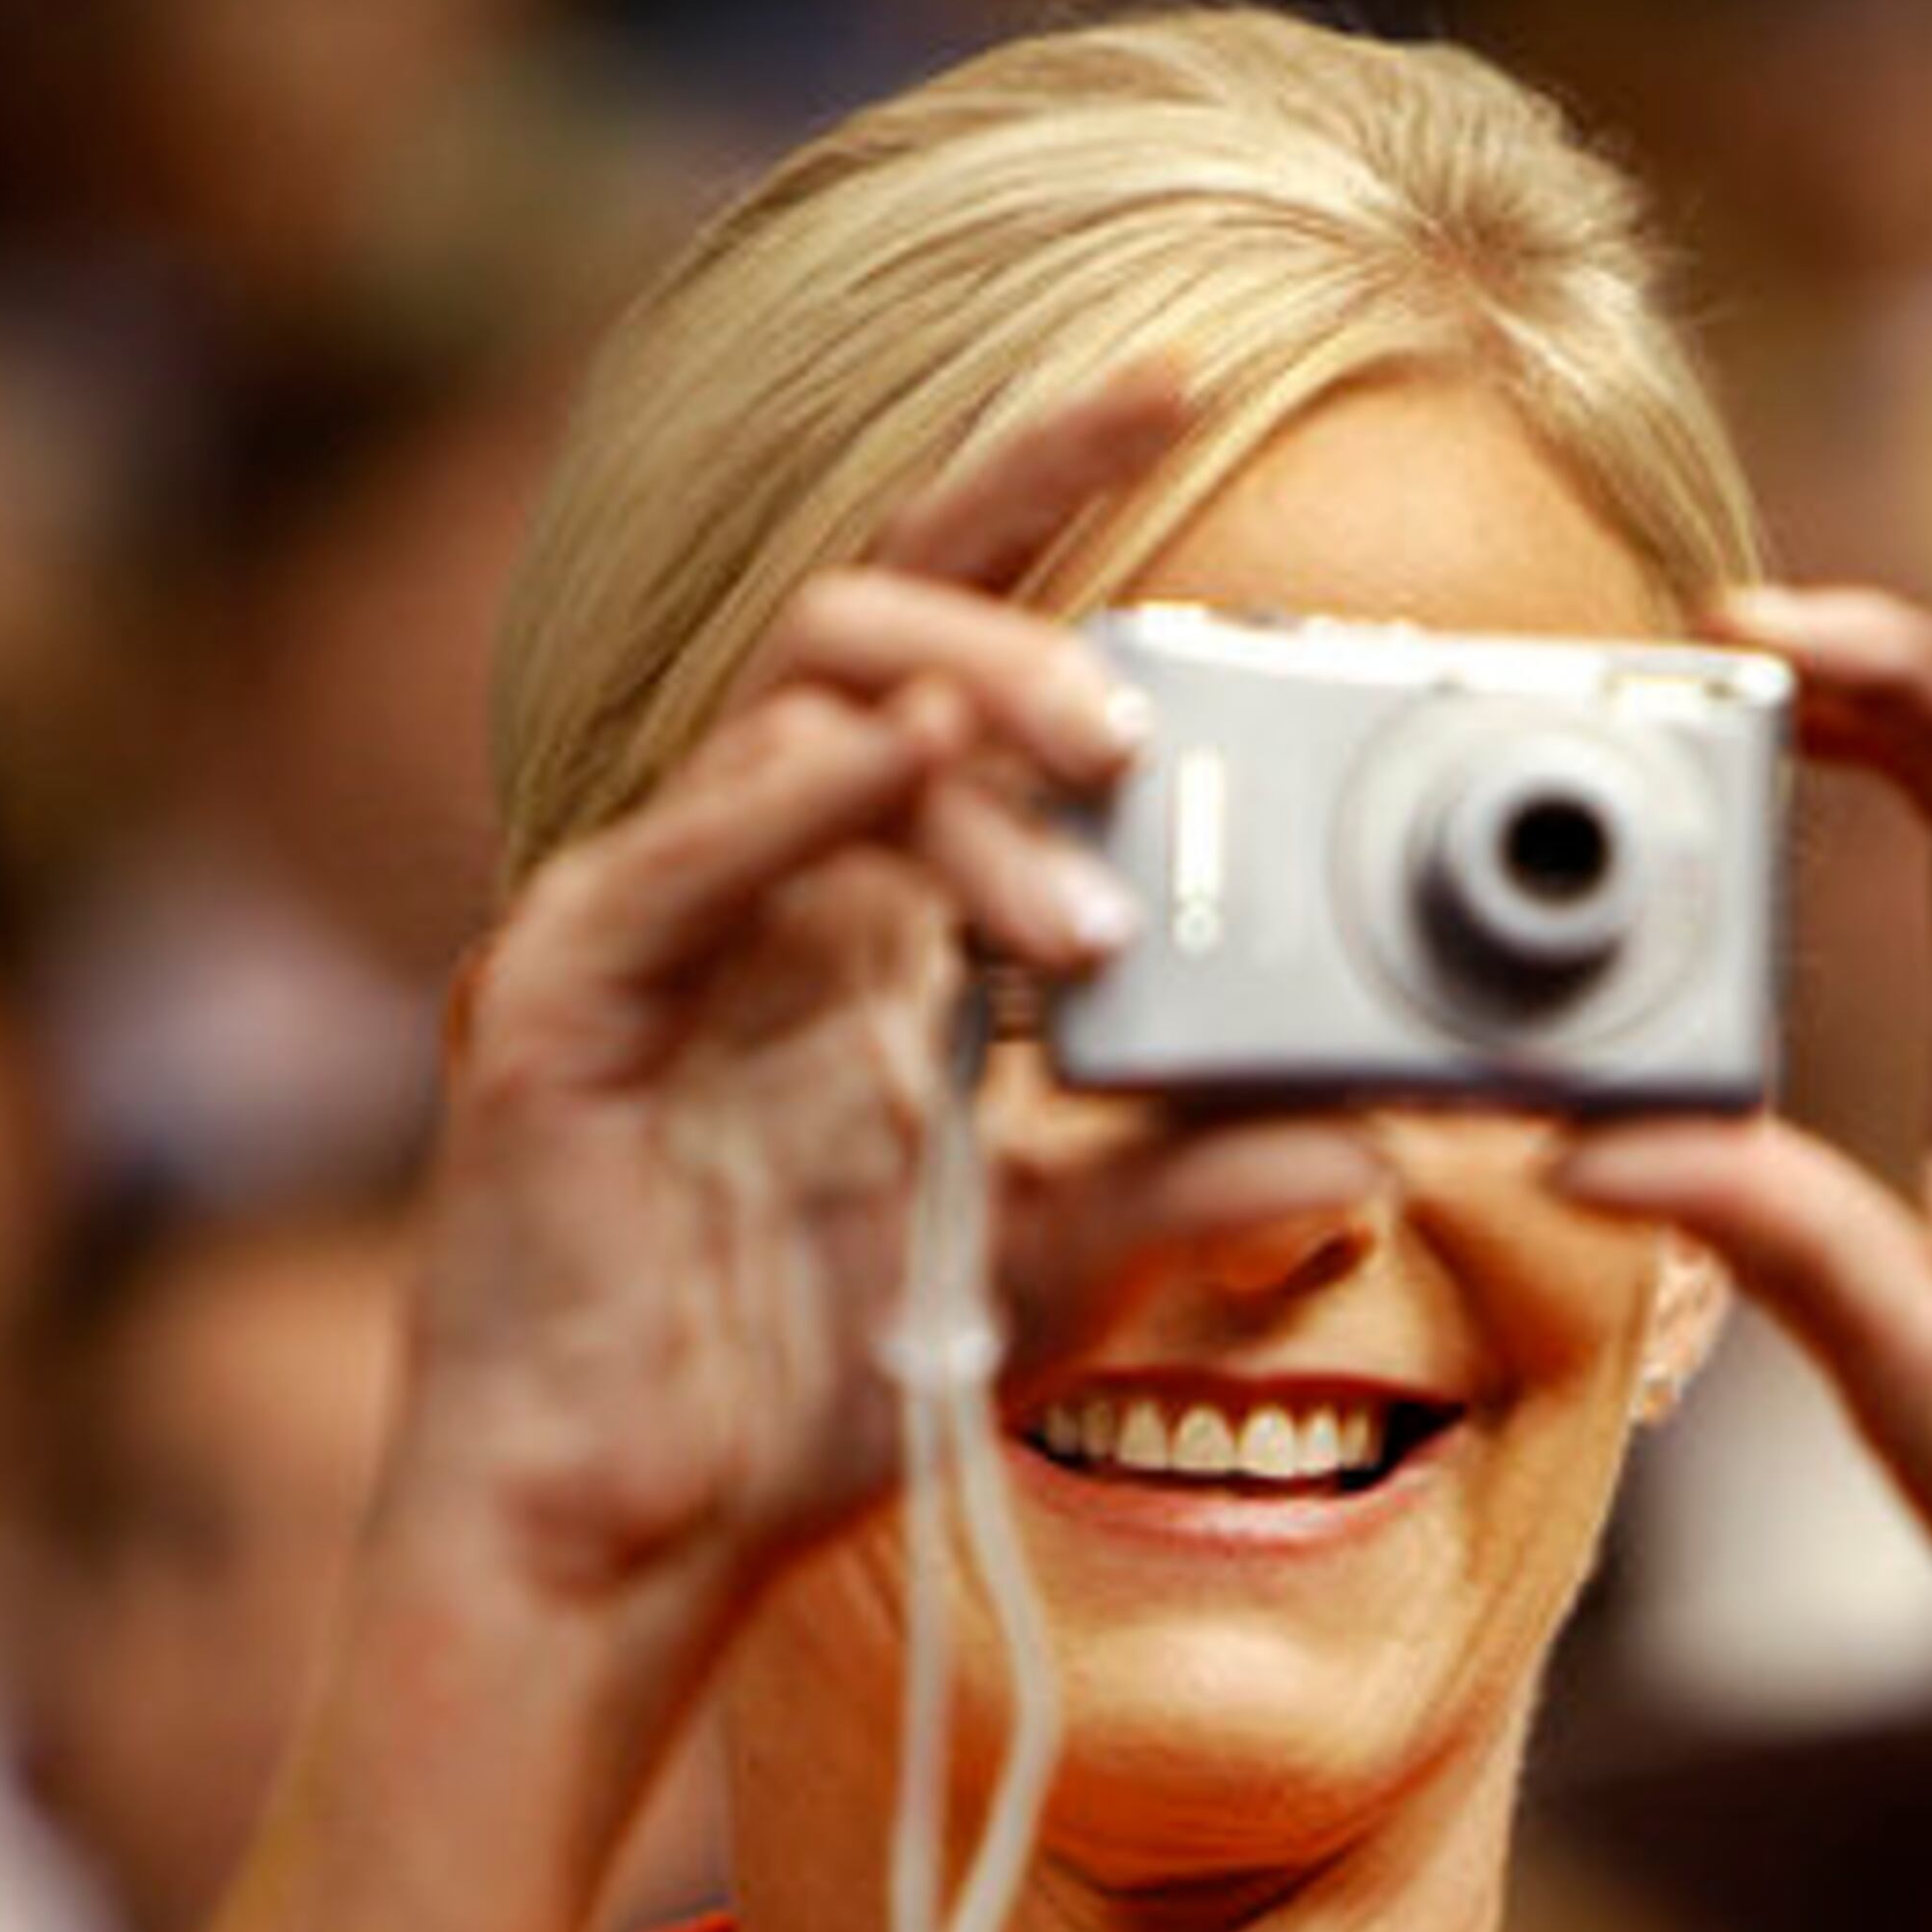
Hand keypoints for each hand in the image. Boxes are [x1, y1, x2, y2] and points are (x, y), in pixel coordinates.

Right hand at [390, 372, 1386, 1643]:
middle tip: (1153, 717)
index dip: (1049, 492)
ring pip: (802, 706)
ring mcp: (652, 915)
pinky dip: (804, 798)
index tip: (1183, 385)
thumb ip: (1184, 1190)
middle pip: (872, 611)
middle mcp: (760, 873)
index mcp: (868, 903)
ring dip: (960, 725)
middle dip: (1020, 581)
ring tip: (1091, 834)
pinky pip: (681, 850)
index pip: (957, 643)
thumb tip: (1369, 1137)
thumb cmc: (801, 1393)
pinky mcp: (562, 994)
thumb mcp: (1042, 1273)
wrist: (623, 1547)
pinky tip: (905, 778)